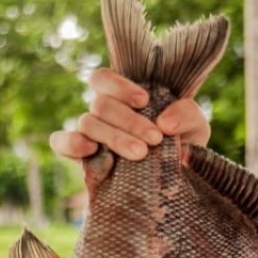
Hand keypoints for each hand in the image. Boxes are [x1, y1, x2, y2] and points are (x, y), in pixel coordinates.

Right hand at [48, 68, 210, 161]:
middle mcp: (105, 113)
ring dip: (113, 137)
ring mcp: (92, 134)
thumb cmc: (185, 144)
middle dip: (129, 121)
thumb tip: (165, 123)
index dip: (119, 86)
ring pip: (87, 123)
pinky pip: (61, 143)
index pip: (103, 78)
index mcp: (124, 97)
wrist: (180, 179)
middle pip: (101, 104)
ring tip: (141, 153)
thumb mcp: (196, 126)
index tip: (144, 101)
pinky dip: (72, 143)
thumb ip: (187, 114)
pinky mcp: (84, 157)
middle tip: (155, 139)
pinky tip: (91, 150)